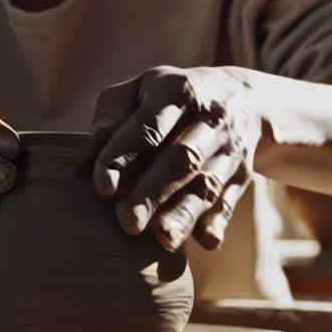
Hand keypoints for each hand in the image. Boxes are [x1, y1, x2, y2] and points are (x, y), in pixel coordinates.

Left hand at [90, 66, 260, 250]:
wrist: (245, 99)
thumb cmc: (172, 99)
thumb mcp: (140, 89)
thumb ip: (110, 118)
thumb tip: (85, 164)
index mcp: (175, 91)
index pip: (148, 128)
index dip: (124, 156)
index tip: (103, 187)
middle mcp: (208, 118)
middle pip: (182, 158)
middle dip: (154, 191)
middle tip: (128, 222)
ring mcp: (229, 148)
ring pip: (208, 184)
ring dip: (186, 213)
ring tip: (164, 239)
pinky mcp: (241, 175)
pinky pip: (230, 199)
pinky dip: (218, 221)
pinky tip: (206, 241)